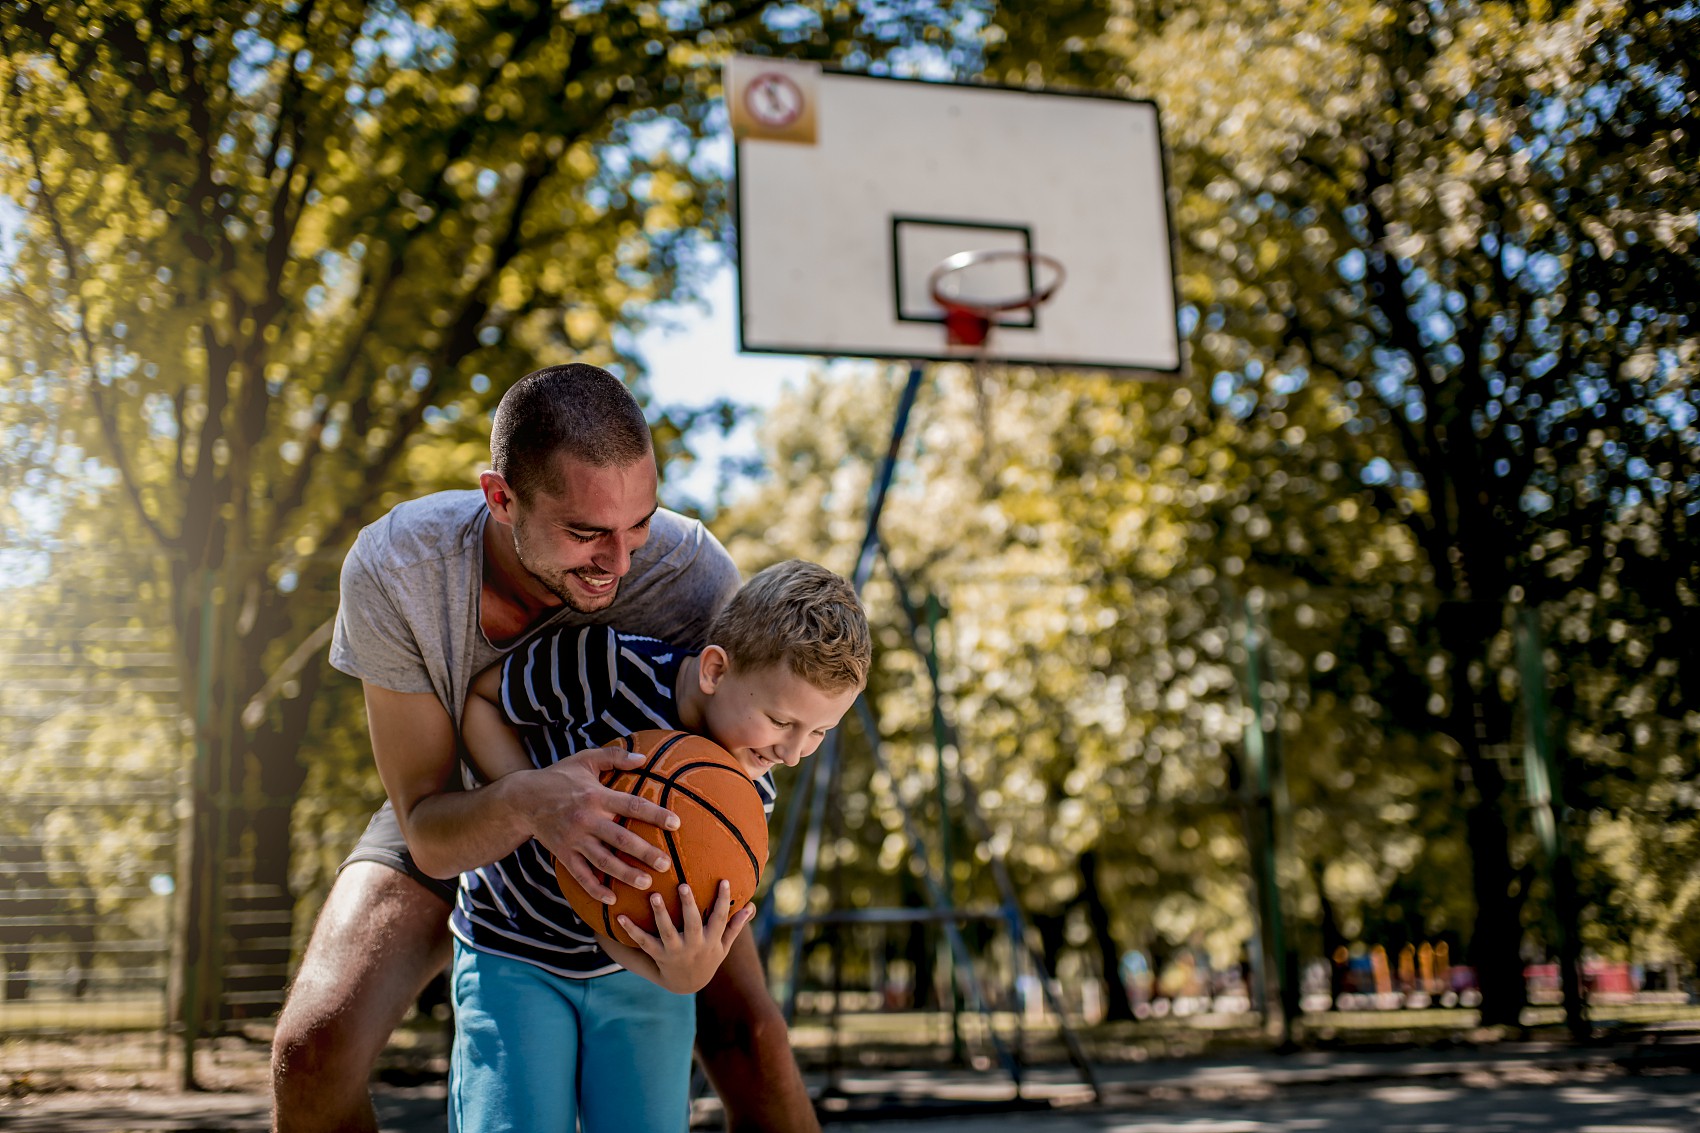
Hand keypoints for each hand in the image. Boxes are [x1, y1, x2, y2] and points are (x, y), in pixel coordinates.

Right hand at [524, 745, 678, 903]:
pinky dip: (594, 888)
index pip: (632, 805)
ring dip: (625, 874)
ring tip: (646, 883)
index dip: (655, 814)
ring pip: (603, 860)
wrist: (522, 799)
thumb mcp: (585, 759)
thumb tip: (643, 757)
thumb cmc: (559, 776)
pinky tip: (611, 898)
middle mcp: (587, 819)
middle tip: (666, 864)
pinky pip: (580, 875)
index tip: (676, 824)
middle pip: (621, 838)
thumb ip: (615, 756)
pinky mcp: (563, 853)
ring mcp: (574, 839)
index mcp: (596, 796)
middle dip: (645, 853)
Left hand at [617, 881, 754, 994]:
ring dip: (660, 914)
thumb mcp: (724, 945)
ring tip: (654, 896)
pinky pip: (644, 942)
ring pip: (667, 932)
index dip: (723, 901)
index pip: (720, 918)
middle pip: (692, 923)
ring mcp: (675, 952)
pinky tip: (621, 916)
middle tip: (683, 885)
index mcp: (711, 941)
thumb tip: (751, 906)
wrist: (687, 985)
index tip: (724, 881)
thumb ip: (735, 925)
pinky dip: (632, 930)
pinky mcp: (658, 955)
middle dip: (688, 905)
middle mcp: (694, 946)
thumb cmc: (707, 958)